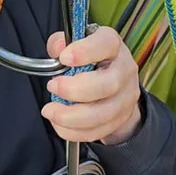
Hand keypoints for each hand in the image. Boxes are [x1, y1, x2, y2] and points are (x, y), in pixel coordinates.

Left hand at [42, 26, 142, 144]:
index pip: (106, 44)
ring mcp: (125, 97)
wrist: (114, 82)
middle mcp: (124, 70)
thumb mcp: (76, 43)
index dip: (85, 52)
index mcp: (113, 46)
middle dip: (75, 90)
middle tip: (53, 86)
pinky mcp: (119, 119)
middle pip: (109, 85)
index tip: (64, 58)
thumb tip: (58, 48)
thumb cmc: (91, 59)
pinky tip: (59, 124)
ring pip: (103, 113)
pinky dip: (74, 131)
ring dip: (71, 116)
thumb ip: (62, 42)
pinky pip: (97, 131)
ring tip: (50, 110)